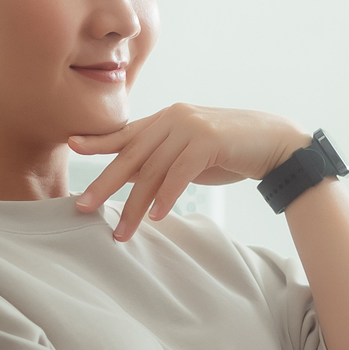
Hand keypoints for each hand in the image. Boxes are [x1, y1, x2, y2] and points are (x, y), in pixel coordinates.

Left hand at [71, 104, 311, 241]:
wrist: (275, 143)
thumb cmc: (230, 152)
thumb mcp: (189, 153)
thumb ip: (161, 160)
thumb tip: (130, 180)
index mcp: (166, 118)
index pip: (126, 133)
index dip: (99, 141)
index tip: (73, 145)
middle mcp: (173, 118)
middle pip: (131, 155)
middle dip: (105, 183)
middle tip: (82, 206)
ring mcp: (190, 127)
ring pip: (152, 170)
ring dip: (135, 205)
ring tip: (121, 231)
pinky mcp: (208, 140)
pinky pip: (179, 173)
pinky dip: (166, 197)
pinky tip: (157, 216)